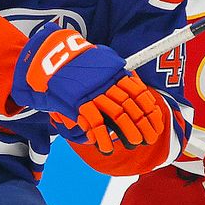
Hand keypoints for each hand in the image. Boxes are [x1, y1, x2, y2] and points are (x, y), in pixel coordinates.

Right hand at [12, 23, 162, 151]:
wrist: (47, 57)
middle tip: (150, 137)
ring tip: (134, 143)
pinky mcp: (77, 102)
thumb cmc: (73, 64)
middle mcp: (106, 82)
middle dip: (143, 123)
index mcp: (113, 72)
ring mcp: (92, 92)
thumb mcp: (98, 62)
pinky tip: (106, 147)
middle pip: (131, 105)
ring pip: (117, 114)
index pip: (138, 91)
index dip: (150, 108)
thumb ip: (114, 71)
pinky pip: (94, 122)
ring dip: (128, 131)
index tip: (157, 122)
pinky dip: (102, 137)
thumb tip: (131, 82)